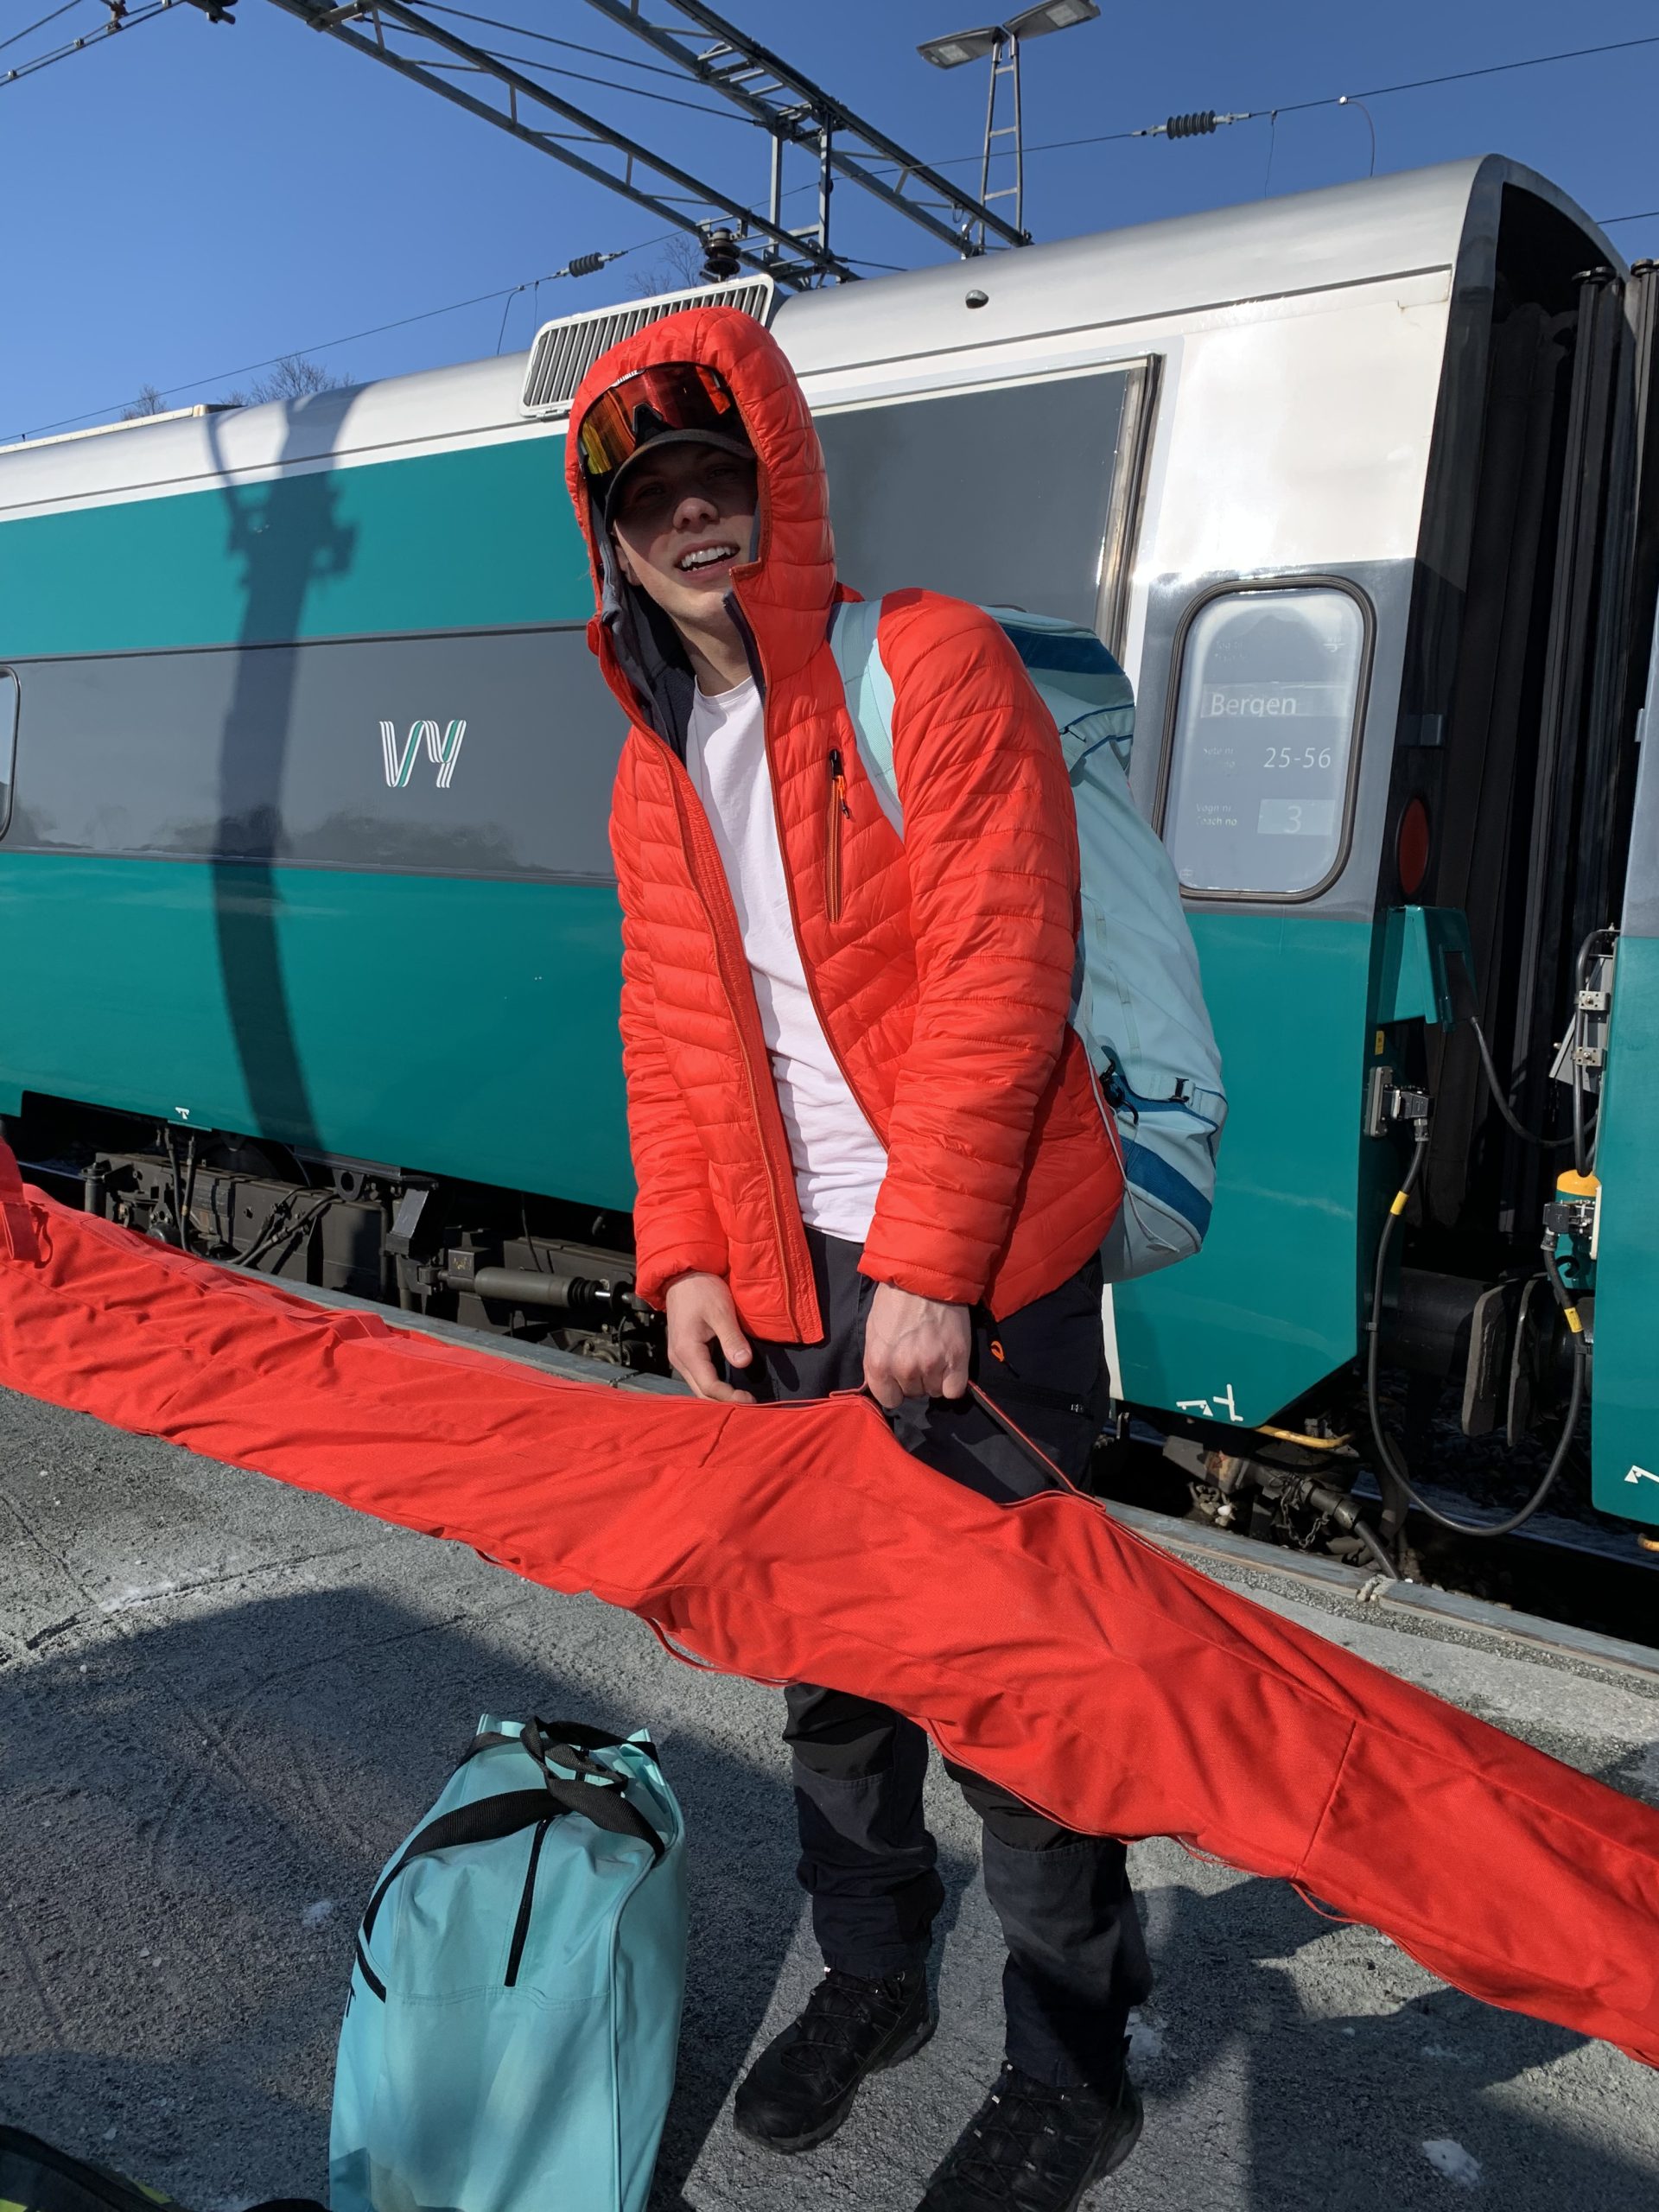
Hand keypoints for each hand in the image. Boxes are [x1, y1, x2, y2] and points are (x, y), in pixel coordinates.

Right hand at [664, 1271, 754, 1402]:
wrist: (683, 1274)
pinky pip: (699, 1376)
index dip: (730, 1397)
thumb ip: (731, 1338)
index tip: (751, 1400)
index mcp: (687, 1351)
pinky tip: (729, 1386)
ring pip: (698, 1387)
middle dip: (724, 1402)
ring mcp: (679, 1357)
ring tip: (742, 1398)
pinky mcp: (684, 1353)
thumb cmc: (701, 1289)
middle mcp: (679, 1359)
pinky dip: (714, 1385)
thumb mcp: (721, 1310)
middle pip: (701, 1393)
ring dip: (719, 1396)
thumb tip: (744, 1363)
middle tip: (750, 1405)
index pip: (709, 1386)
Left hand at [863, 1283, 970, 1408]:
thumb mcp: (873, 1332)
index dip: (895, 1388)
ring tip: (935, 1353)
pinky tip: (950, 1364)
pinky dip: (954, 1381)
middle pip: (913, 1394)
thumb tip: (885, 1384)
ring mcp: (932, 1365)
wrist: (925, 1276)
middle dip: (916, 1378)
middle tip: (920, 1353)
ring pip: (935, 1391)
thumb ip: (877, 1362)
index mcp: (878, 1363)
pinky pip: (954, 1391)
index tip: (901, 1375)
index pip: (889, 1399)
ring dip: (936, 1377)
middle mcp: (904, 1368)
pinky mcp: (956, 1359)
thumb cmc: (894, 1300)